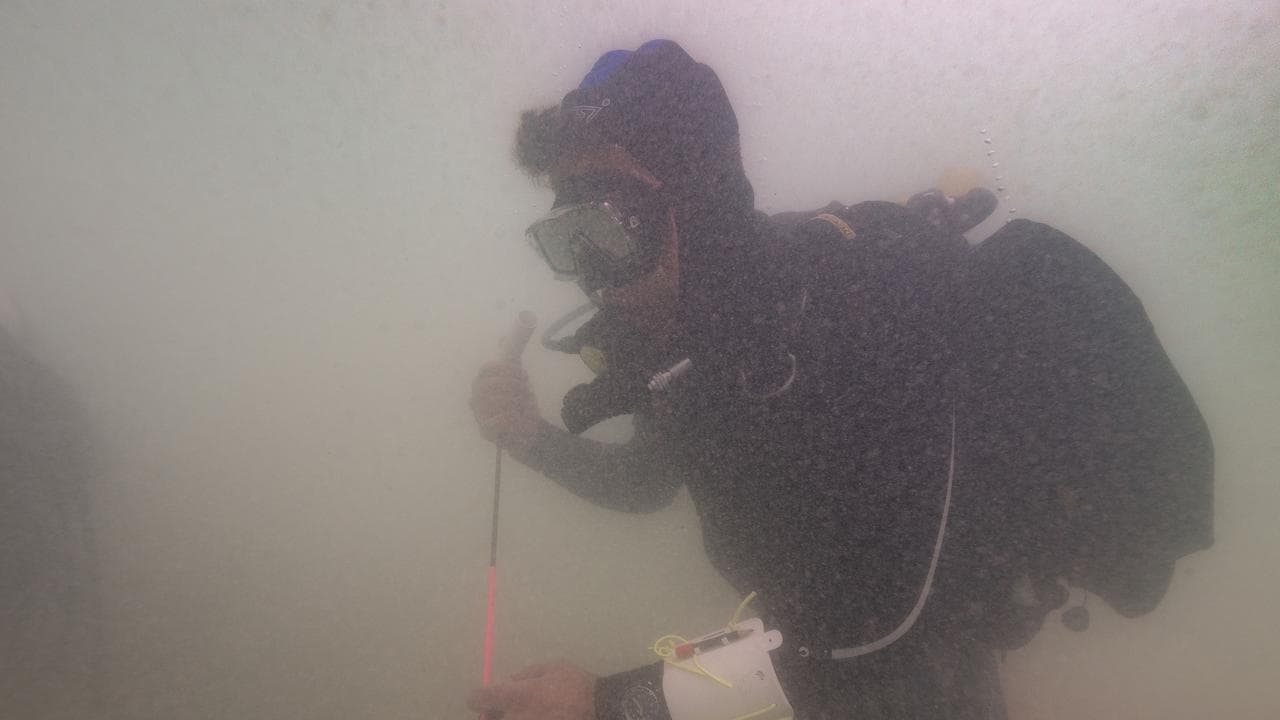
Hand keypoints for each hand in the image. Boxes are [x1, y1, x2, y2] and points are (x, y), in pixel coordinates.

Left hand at [468, 660, 596, 719]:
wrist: (601, 707)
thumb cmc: (576, 684)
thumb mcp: (551, 667)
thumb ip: (525, 675)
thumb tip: (509, 683)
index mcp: (518, 696)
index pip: (480, 698)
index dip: (477, 697)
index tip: (481, 698)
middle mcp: (518, 717)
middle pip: (489, 719)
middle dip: (493, 712)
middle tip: (501, 709)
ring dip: (510, 716)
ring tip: (524, 711)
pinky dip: (525, 719)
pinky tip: (537, 714)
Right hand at [470, 360, 544, 450]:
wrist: (528, 431)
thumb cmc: (521, 404)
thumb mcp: (519, 381)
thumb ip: (512, 361)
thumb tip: (505, 338)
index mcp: (482, 383)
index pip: (486, 369)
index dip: (504, 368)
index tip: (520, 371)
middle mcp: (476, 398)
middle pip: (487, 385)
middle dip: (509, 384)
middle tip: (524, 387)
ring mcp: (478, 415)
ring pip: (492, 401)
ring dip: (513, 399)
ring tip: (524, 401)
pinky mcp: (485, 431)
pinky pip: (497, 420)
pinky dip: (512, 415)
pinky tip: (519, 415)